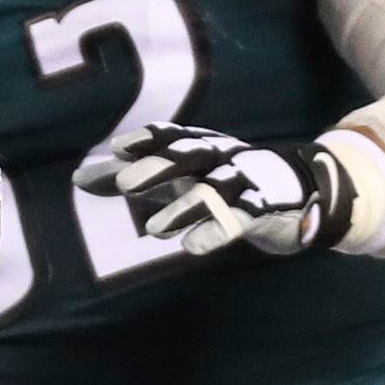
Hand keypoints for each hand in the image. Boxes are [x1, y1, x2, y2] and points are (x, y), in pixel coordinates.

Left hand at [74, 123, 350, 257]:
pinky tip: (192, 246)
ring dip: (184, 207)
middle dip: (159, 167)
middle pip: (193, 157)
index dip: (149, 140)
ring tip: (153, 230)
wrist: (305, 194)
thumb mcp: (181, 176)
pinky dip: (216, 231)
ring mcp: (247, 186)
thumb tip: (79, 178)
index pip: (175, 138)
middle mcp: (225, 160)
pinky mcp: (263, 213)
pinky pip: (240, 221)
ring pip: (215, 190)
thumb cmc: (227, 183)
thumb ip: (132, 176)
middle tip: (124, 185)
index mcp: (204, 149)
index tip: (117, 148)